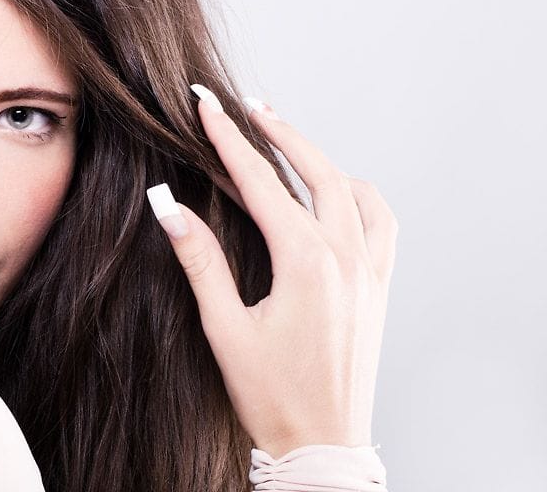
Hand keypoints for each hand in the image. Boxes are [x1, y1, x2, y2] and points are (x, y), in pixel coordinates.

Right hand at [146, 85, 397, 459]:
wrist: (322, 442)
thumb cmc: (271, 395)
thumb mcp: (224, 328)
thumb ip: (199, 260)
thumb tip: (167, 205)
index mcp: (306, 263)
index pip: (261, 183)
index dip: (229, 142)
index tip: (208, 108)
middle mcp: (347, 257)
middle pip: (315, 170)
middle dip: (279, 132)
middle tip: (247, 106)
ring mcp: (371, 270)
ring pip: (353, 189)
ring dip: (319, 157)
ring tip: (286, 140)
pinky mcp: (380, 285)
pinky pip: (381, 220)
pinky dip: (357, 193)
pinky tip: (336, 191)